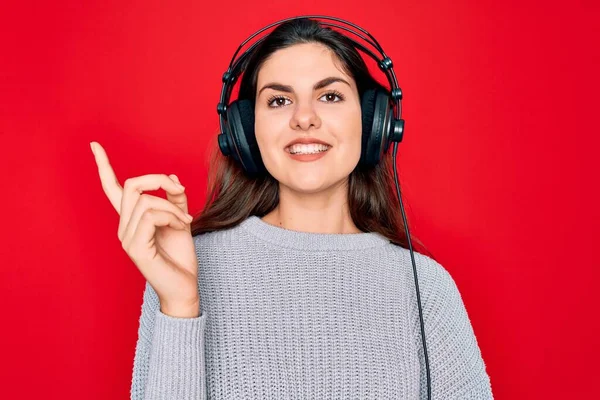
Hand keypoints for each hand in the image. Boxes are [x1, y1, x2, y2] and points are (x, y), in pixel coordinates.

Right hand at [91, 141, 199, 317]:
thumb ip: (175, 198)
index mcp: (132, 220)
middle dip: (158, 181)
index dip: (104, 166)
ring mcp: (127, 238)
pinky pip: (151, 216)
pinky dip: (172, 216)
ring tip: (185, 220)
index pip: (113, 189)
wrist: (184, 286)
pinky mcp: (135, 247)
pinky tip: (181, 226)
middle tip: (180, 190)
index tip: (95, 145)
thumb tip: (171, 177)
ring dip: (173, 206)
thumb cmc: (180, 256)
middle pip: (132, 185)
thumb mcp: (181, 220)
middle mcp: (124, 227)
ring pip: (146, 201)